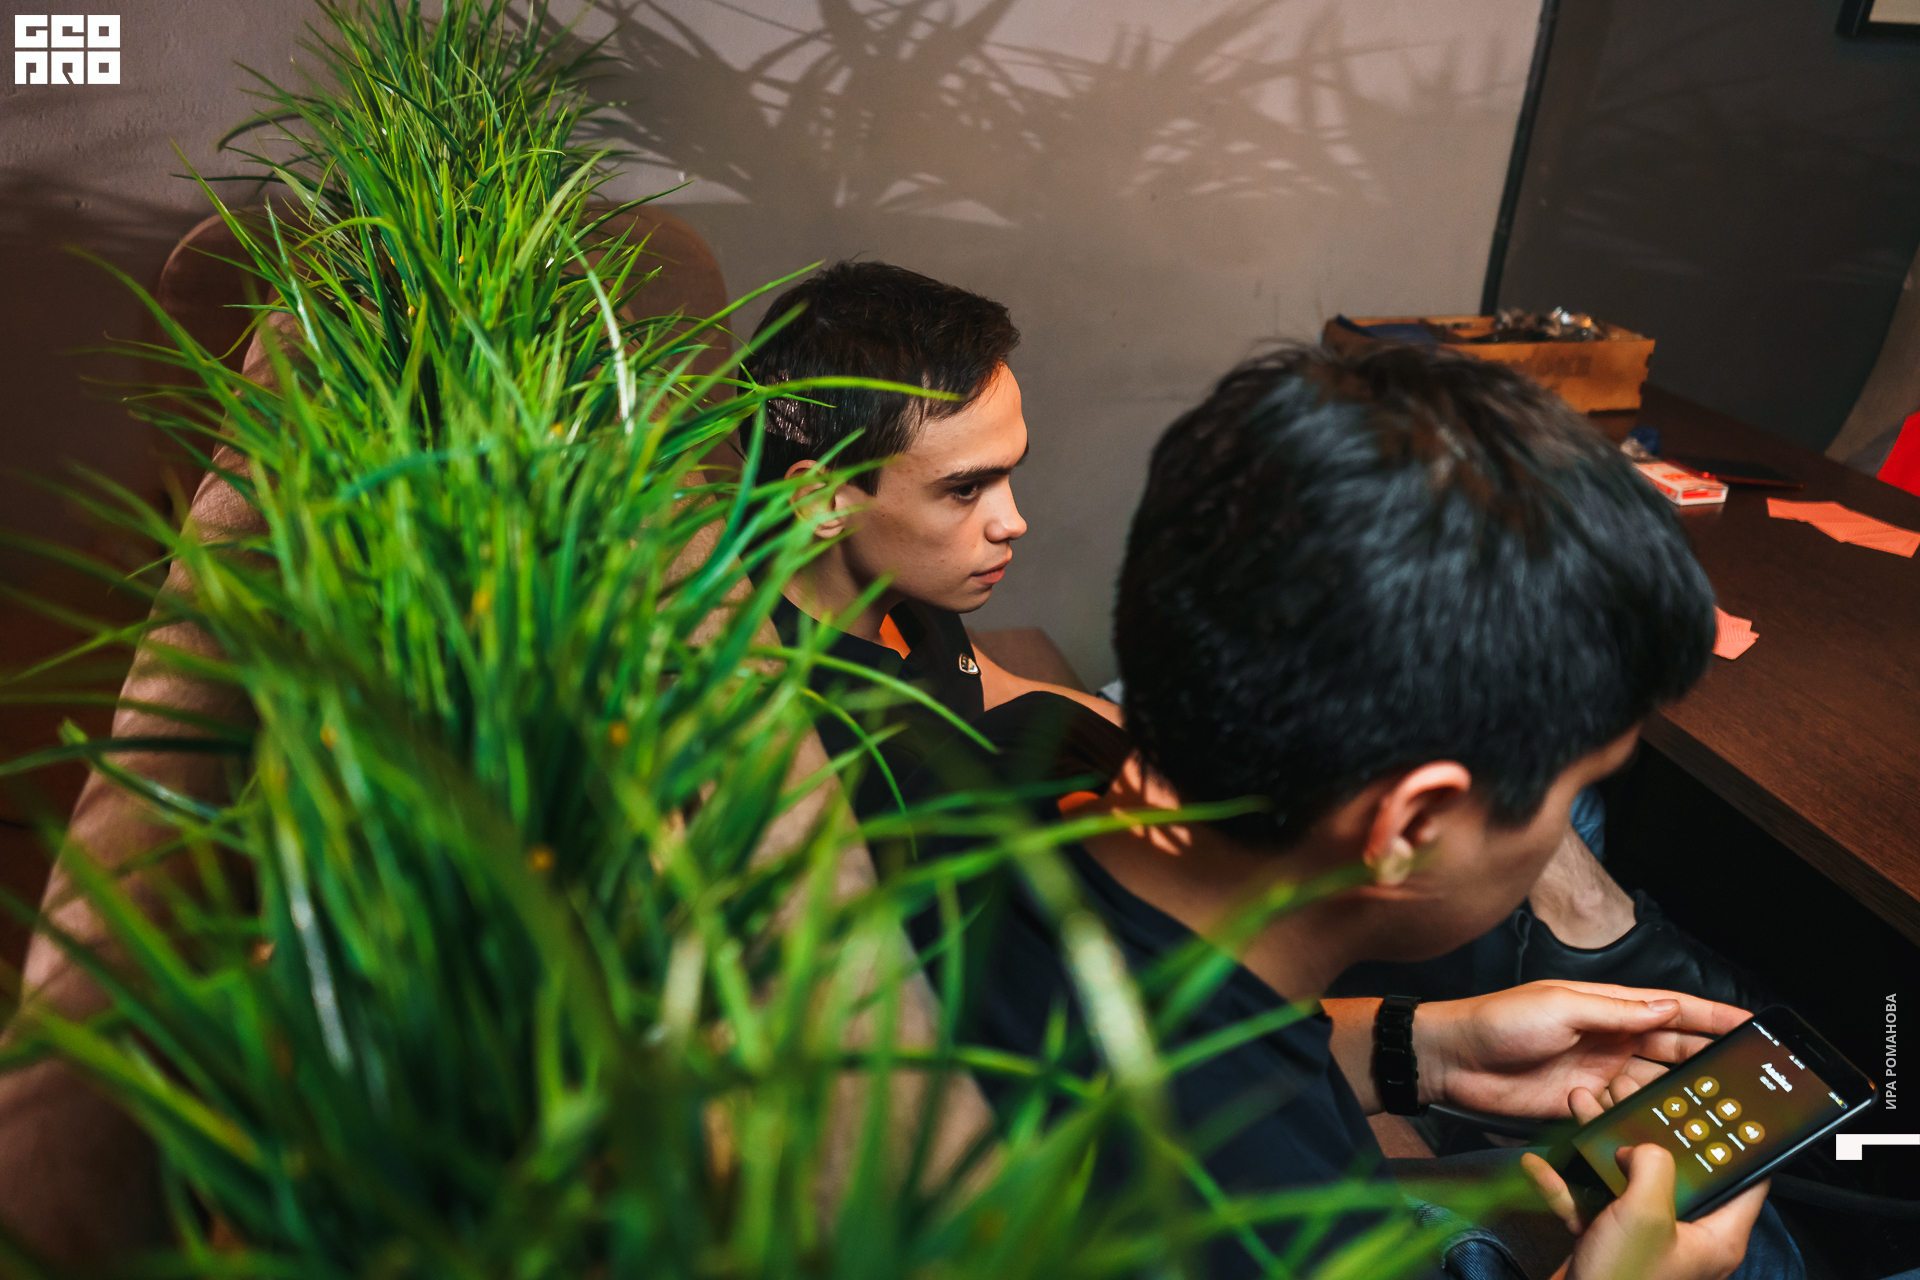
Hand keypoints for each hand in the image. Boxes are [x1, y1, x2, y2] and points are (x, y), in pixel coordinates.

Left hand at [1415, 980, 1746, 1116]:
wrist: (1453, 1061)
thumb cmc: (1497, 1021)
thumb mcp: (1559, 1006)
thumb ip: (1615, 1010)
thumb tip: (1667, 1007)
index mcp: (1608, 1006)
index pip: (1674, 1009)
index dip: (1715, 1017)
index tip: (1754, 1023)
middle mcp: (1611, 1038)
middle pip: (1677, 1049)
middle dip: (1714, 1059)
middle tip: (1753, 1076)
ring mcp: (1601, 1073)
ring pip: (1659, 1083)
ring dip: (1687, 1093)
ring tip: (1724, 1107)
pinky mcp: (1586, 1105)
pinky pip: (1629, 1112)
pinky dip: (1651, 1119)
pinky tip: (1673, 1127)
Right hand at [1520, 1076, 1767, 1279]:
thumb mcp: (1646, 1215)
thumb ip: (1654, 1166)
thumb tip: (1644, 1147)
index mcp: (1714, 1235)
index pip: (1744, 1180)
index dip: (1733, 1142)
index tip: (1718, 1109)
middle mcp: (1685, 1236)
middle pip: (1673, 1170)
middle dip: (1644, 1131)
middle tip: (1630, 1098)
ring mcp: (1645, 1240)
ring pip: (1626, 1180)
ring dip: (1597, 1147)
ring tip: (1582, 1112)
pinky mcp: (1610, 1244)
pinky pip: (1590, 1203)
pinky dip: (1566, 1184)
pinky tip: (1543, 1166)